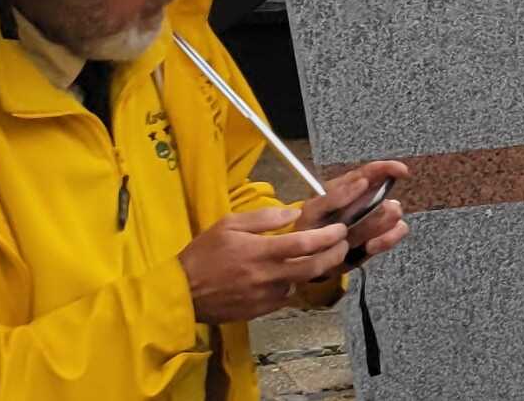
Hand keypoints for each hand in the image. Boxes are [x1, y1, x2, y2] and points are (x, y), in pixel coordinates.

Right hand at [180, 203, 348, 322]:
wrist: (181, 293)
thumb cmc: (202, 254)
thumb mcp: (228, 224)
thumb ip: (263, 217)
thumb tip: (293, 213)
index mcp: (260, 252)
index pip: (305, 244)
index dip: (329, 236)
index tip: (341, 229)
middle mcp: (267, 276)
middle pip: (313, 267)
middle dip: (335, 255)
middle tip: (343, 244)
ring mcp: (264, 297)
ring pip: (301, 284)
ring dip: (315, 271)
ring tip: (322, 257)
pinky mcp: (259, 311)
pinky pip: (284, 297)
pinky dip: (292, 285)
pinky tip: (290, 275)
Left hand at [308, 161, 408, 265]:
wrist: (309, 261)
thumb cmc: (309, 230)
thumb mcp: (313, 212)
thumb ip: (334, 196)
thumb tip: (364, 181)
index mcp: (348, 188)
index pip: (372, 171)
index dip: (388, 168)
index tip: (402, 172)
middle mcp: (367, 200)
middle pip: (384, 195)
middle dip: (375, 208)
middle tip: (356, 224)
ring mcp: (377, 218)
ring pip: (392, 213)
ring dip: (376, 226)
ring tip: (356, 240)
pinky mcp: (382, 236)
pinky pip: (397, 231)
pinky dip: (387, 239)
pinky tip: (370, 246)